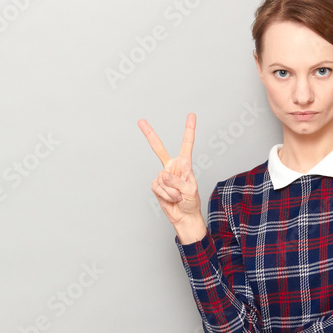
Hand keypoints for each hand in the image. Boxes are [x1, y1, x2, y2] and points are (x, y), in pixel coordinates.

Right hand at [138, 113, 203, 232]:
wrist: (184, 216)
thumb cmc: (192, 202)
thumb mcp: (190, 190)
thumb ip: (177, 181)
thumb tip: (163, 173)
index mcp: (184, 164)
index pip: (186, 144)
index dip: (189, 130)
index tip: (191, 115)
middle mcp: (172, 167)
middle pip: (158, 148)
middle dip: (149, 134)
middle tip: (141, 121)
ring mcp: (163, 176)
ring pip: (162, 178)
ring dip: (171, 191)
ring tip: (178, 196)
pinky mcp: (156, 186)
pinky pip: (157, 187)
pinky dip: (165, 195)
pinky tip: (170, 198)